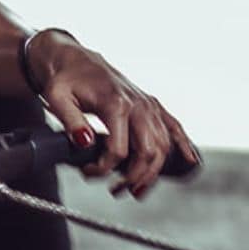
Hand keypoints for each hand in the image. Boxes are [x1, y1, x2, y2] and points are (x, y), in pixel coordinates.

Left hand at [29, 36, 199, 198]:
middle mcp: (138, 104)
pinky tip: (190, 160)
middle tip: (116, 191)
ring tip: (137, 190)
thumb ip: (71, 122)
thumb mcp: (58, 99)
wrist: (73, 58)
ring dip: (153, 172)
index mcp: (116, 103)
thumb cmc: (65, 78)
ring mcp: (148, 104)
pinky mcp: (151, 104)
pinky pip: (174, 126)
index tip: (87, 172)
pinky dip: (183, 144)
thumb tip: (85, 143)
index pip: (118, 150)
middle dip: (133, 178)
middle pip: (147, 152)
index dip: (103, 169)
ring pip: (162, 146)